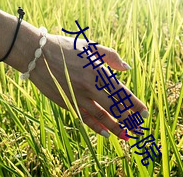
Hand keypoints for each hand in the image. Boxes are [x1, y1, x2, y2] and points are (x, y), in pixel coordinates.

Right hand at [29, 34, 148, 139]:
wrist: (38, 55)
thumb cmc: (66, 47)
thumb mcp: (91, 47)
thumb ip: (111, 56)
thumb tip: (126, 67)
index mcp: (98, 72)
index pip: (122, 93)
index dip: (135, 105)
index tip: (144, 113)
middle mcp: (90, 88)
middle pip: (114, 109)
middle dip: (129, 120)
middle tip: (139, 129)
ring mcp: (77, 97)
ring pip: (100, 117)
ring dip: (115, 127)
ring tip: (126, 136)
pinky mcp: (66, 102)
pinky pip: (85, 118)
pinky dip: (96, 127)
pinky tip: (105, 133)